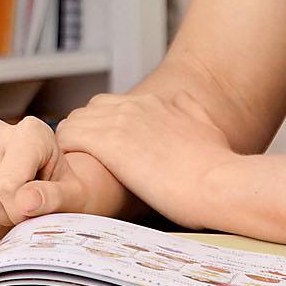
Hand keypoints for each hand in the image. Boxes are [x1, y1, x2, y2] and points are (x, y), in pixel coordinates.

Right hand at [0, 117, 130, 235]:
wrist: (50, 185)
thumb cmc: (64, 190)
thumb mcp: (74, 196)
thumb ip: (54, 197)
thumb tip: (25, 200)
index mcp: (30, 132)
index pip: (6, 186)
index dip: (20, 213)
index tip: (35, 212)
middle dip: (6, 219)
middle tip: (23, 214)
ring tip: (7, 210)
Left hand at [54, 91, 237, 228]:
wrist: (219, 182)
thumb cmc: (217, 168)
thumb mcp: (208, 129)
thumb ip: (191, 115)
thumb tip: (187, 109)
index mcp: (156, 103)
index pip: (113, 105)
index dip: (105, 128)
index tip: (105, 150)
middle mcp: (135, 106)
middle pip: (90, 110)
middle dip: (85, 133)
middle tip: (86, 162)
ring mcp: (120, 121)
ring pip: (75, 121)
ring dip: (72, 143)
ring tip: (75, 170)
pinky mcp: (108, 141)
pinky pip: (69, 136)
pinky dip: (66, 152)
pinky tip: (69, 173)